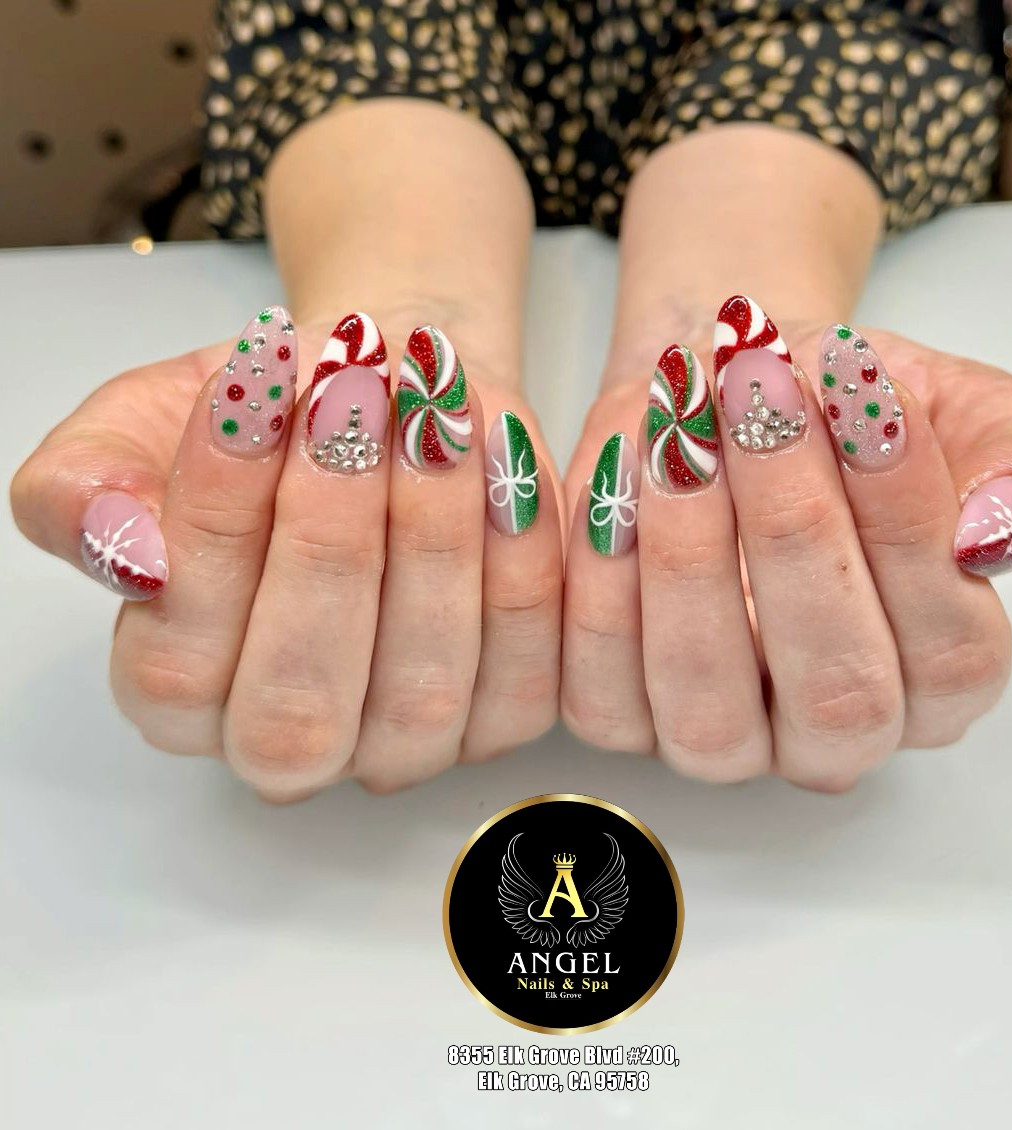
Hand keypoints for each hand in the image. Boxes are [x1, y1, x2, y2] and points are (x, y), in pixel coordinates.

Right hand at [11, 308, 563, 798]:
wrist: (383, 395)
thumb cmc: (266, 418)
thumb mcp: (143, 425)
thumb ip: (86, 486)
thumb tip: (120, 549)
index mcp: (179, 697)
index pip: (178, 661)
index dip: (215, 528)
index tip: (246, 399)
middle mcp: (291, 745)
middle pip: (304, 703)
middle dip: (328, 541)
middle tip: (344, 406)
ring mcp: (404, 744)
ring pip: (426, 689)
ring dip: (433, 540)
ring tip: (427, 415)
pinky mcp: (502, 712)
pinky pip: (526, 664)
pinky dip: (519, 554)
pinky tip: (496, 453)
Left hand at [560, 298, 1011, 790]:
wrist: (728, 394)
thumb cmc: (845, 414)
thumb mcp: (966, 413)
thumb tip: (1001, 530)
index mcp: (939, 681)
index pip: (950, 651)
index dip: (909, 526)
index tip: (869, 399)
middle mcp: (832, 733)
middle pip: (833, 690)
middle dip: (795, 531)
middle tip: (767, 399)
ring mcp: (721, 739)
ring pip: (705, 701)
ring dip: (692, 556)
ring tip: (686, 433)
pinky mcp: (621, 715)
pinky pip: (601, 683)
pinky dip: (603, 579)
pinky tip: (620, 477)